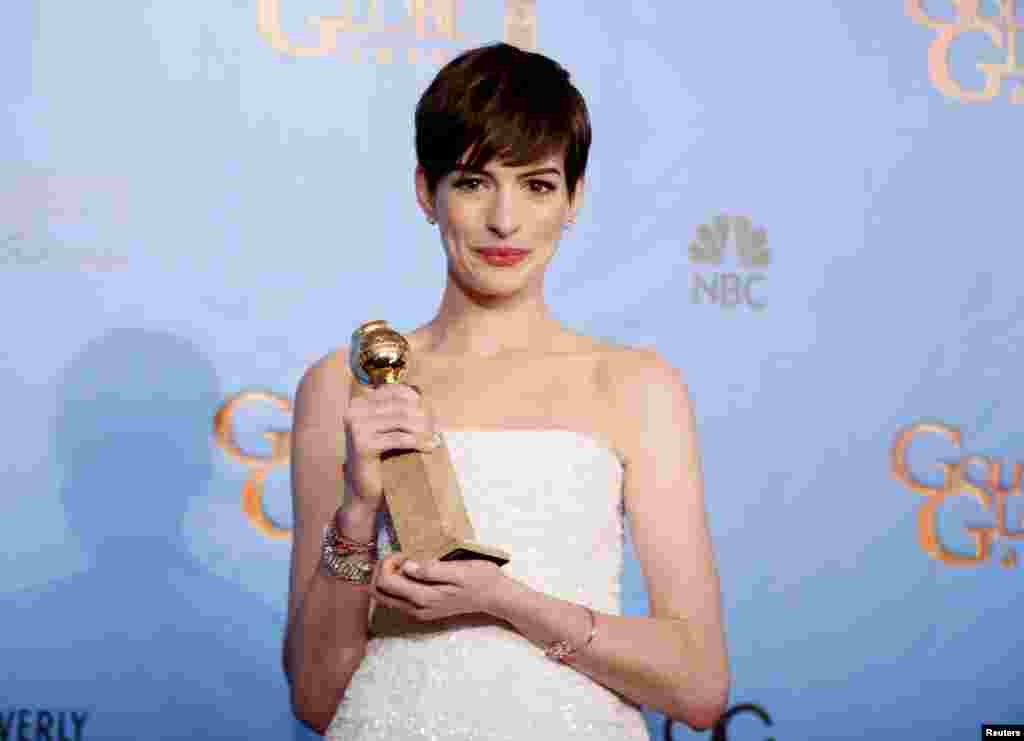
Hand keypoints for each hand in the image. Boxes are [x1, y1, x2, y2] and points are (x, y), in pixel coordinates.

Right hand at [343, 381, 438, 509]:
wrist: (364, 490)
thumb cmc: (381, 458)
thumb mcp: (388, 429)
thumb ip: (400, 411)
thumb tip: (426, 399)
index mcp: (359, 402)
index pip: (395, 390)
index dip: (416, 400)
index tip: (431, 413)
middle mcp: (355, 411)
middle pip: (400, 405)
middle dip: (423, 416)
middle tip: (437, 429)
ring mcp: (356, 427)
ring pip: (401, 420)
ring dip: (423, 429)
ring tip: (435, 437)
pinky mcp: (363, 445)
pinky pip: (399, 438)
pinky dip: (418, 442)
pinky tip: (430, 447)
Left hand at [370, 554, 507, 621]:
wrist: (494, 597)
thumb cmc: (480, 579)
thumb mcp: (459, 570)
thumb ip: (431, 570)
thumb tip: (407, 566)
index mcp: (423, 598)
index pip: (385, 583)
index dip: (387, 563)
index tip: (404, 553)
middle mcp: (416, 609)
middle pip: (378, 593)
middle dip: (381, 570)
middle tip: (400, 556)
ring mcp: (418, 613)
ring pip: (384, 598)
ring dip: (387, 577)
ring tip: (405, 563)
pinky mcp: (422, 612)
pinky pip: (395, 601)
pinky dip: (394, 585)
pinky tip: (410, 573)